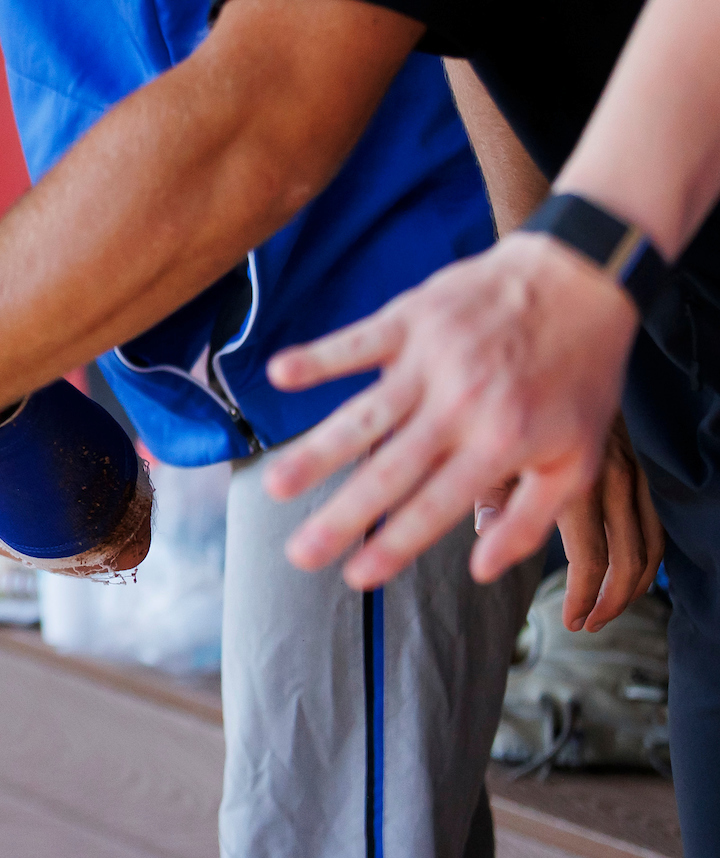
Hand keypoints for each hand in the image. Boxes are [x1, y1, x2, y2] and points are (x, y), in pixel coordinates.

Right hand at [263, 231, 639, 590]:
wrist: (581, 280)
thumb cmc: (579, 376)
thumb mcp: (579, 460)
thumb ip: (530, 519)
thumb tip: (480, 569)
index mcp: (502, 445)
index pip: (436, 506)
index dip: (394, 545)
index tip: (355, 577)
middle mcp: (461, 406)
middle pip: (390, 471)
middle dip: (342, 517)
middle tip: (298, 554)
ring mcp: (431, 360)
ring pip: (364, 414)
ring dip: (317, 452)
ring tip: (277, 485)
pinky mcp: (412, 318)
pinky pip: (358, 341)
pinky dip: (319, 357)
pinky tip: (281, 373)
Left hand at [481, 415, 662, 632]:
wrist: (562, 345)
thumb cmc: (516, 395)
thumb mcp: (493, 441)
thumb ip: (491, 488)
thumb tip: (486, 532)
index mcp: (572, 478)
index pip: (590, 557)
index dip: (581, 595)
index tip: (571, 619)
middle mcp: (610, 478)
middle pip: (627, 559)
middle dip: (610, 599)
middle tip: (588, 623)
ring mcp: (632, 472)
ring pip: (650, 545)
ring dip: (634, 584)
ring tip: (610, 607)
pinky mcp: (642, 465)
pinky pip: (656, 521)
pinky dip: (650, 553)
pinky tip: (633, 570)